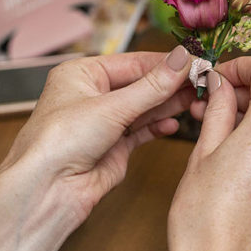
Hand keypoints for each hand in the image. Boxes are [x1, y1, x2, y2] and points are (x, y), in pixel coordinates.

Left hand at [0, 47, 193, 250]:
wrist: (47, 191)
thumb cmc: (59, 141)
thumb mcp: (111, 107)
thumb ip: (152, 86)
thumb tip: (182, 59)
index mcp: (82, 74)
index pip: (133, 62)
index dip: (165, 62)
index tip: (195, 60)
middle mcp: (92, 96)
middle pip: (141, 84)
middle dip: (171, 83)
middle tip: (203, 80)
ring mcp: (103, 123)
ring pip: (144, 108)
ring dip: (169, 104)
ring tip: (197, 99)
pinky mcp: (113, 148)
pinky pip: (142, 131)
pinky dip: (159, 127)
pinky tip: (175, 123)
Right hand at [168, 56, 250, 250]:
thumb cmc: (204, 217)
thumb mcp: (203, 150)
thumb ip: (218, 108)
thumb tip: (220, 84)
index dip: (242, 66)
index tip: (219, 76)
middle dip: (241, 93)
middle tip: (207, 102)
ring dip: (249, 114)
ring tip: (213, 127)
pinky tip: (231, 149)